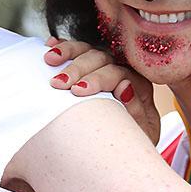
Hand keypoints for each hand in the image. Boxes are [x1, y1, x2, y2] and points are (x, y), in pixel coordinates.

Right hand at [44, 38, 159, 143]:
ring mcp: (104, 66)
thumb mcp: (141, 132)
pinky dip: (62, 46)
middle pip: (100, 58)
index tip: (77, 90)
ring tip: (49, 59)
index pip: (119, 73)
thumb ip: (137, 111)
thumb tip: (124, 86)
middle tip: (58, 83)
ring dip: (67, 52)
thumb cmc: (133, 139)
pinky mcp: (88, 66)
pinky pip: (75, 50)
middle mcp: (122, 70)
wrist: (125, 146)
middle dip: (77, 69)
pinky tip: (50, 45)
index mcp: (139, 85)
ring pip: (87, 50)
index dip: (98, 79)